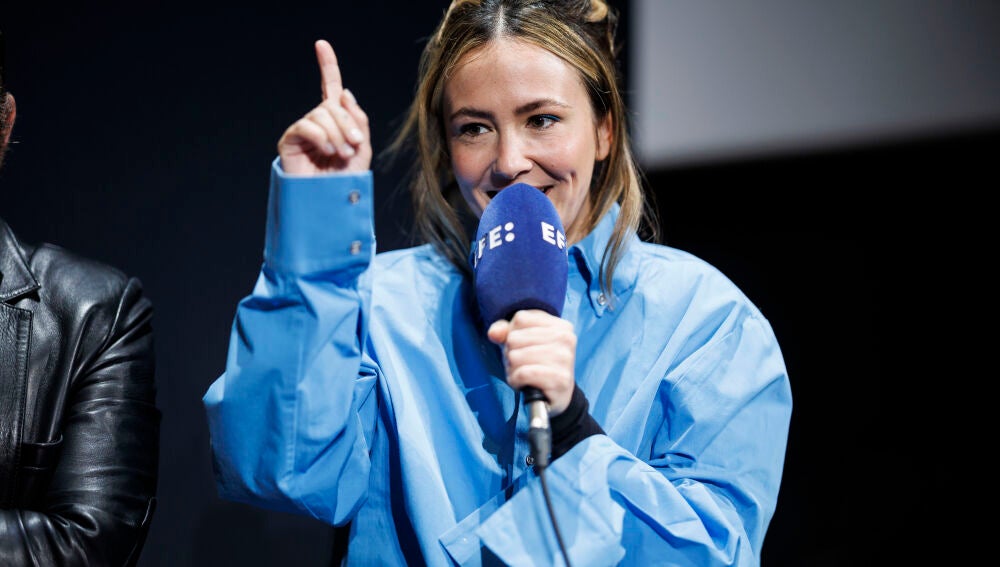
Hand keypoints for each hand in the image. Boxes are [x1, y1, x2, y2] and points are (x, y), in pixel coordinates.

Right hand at [278, 39, 370, 174]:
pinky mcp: (289, 142)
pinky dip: (320, 136)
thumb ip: (358, 119)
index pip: (330, 89)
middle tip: (354, 146)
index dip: (327, 66)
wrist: (330, 203)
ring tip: (341, 154)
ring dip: (337, 133)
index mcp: (336, 122)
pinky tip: (327, 150)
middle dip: (348, 123)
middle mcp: (318, 122)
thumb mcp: (362, 148)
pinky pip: (304, 126)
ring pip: (321, 114)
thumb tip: (344, 92)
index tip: (321, 44)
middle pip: (332, 105)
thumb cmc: (346, 180)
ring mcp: (303, 131)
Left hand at [488, 310, 576, 415]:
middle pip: (514, 338)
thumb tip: (494, 333)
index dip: (511, 334)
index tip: (523, 347)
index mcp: (560, 325)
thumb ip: (504, 331)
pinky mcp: (561, 379)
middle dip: (510, 354)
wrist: (555, 397)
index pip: (520, 319)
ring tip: (523, 375)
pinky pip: (523, 373)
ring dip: (512, 369)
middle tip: (522, 364)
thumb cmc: (536, 366)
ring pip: (516, 356)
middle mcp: (566, 339)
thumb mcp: (520, 344)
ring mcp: (565, 358)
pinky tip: (523, 384)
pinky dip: (516, 380)